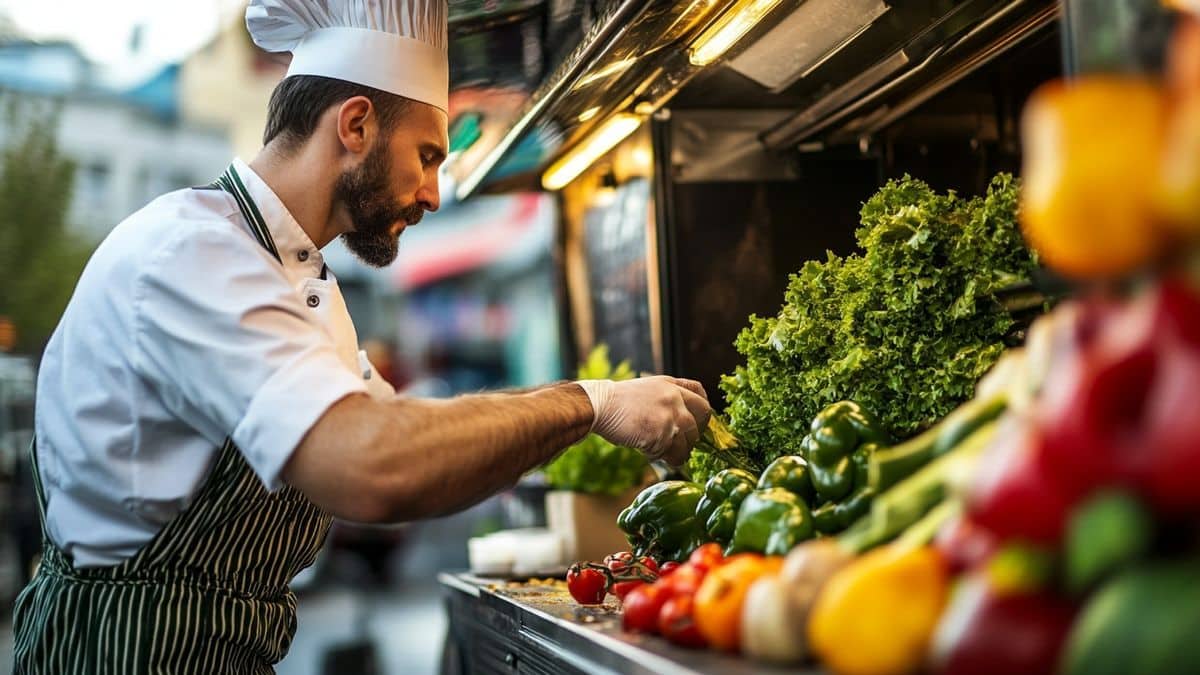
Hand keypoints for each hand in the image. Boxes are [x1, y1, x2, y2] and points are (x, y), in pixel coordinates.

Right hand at [576, 376, 711, 465]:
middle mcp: (675, 399)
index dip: (703, 408)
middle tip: (681, 441)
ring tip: (661, 450)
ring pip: (690, 441)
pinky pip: (674, 454)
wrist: (601, 406)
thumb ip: (666, 397)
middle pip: (702, 418)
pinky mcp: (662, 436)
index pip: (699, 392)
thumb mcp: (647, 388)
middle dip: (694, 433)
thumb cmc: (617, 401)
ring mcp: (670, 417)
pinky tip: (649, 452)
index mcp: (670, 385)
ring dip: (679, 450)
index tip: (699, 420)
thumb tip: (680, 418)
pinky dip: (664, 458)